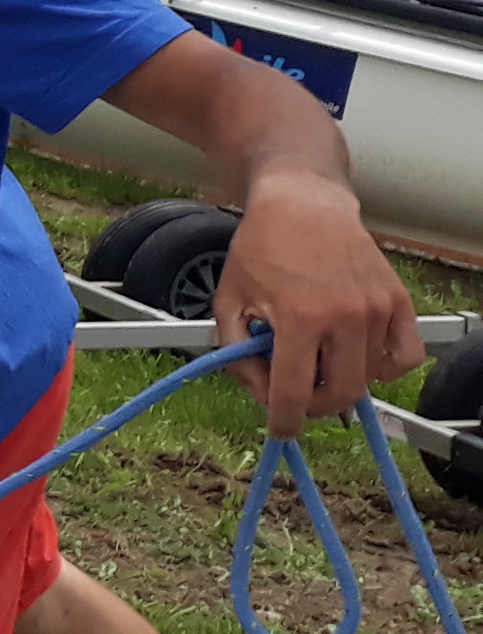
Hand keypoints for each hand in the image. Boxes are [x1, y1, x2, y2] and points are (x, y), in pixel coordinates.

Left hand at [219, 169, 423, 432]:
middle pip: (340, 393)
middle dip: (314, 405)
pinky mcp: (399, 301)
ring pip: (369, 377)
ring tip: (317, 358)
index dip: (283, 420)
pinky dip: (384, 366)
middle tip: (296, 394)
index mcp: (299, 318)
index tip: (279, 430)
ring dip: (342, 379)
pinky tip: (356, 353)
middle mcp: (345, 316)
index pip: (294, 391)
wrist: (302, 203)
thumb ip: (236, 350)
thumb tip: (259, 390)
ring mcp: (378, 309)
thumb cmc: (261, 247)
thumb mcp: (228, 298)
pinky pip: (405, 356)